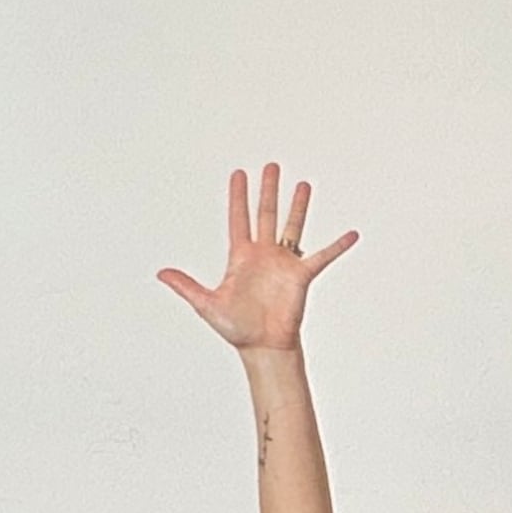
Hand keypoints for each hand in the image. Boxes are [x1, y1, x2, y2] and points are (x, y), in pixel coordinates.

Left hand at [158, 163, 355, 351]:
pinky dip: (337, 246)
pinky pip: (322, 256)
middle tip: (271, 166)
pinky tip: (351, 234)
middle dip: (267, 190)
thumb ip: (186, 286)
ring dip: (297, 206)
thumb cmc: (236, 328)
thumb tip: (160, 273)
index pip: (238, 219)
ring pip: (291, 226)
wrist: (261, 346)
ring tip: (302, 184)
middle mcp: (263, 255)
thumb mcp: (206, 305)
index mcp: (241, 257)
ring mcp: (283, 263)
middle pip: (265, 214)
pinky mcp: (301, 275)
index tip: (238, 174)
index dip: (238, 197)